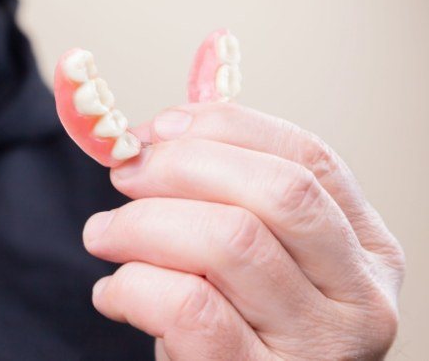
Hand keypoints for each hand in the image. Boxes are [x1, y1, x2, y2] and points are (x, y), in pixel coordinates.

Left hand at [83, 102, 404, 359]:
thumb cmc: (239, 317)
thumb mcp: (255, 251)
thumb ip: (227, 188)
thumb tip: (165, 128)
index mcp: (364, 246)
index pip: (307, 156)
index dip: (223, 128)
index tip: (158, 130)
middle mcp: (358, 295)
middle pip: (277, 190)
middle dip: (181, 166)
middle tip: (125, 175)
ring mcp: (317, 346)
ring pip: (229, 241)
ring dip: (142, 224)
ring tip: (104, 234)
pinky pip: (189, 308)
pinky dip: (134, 285)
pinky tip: (114, 291)